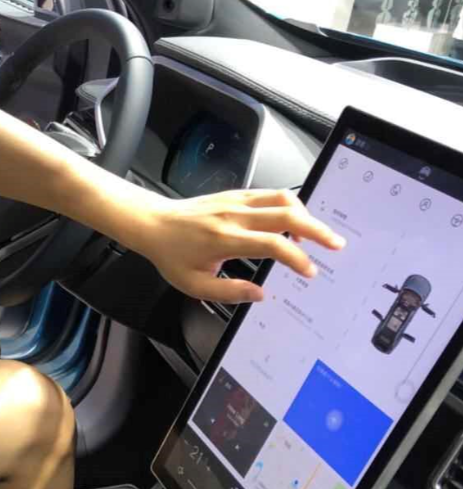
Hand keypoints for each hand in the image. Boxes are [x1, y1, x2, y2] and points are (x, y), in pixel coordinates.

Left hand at [132, 188, 346, 303]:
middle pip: (287, 214)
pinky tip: (294, 221)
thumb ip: (229, 292)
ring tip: (315, 234)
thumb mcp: (194, 285)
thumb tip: (260, 294)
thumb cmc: (171, 254)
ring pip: (282, 198)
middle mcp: (233, 216)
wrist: (153, 223)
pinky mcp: (236, 194)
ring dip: (306, 214)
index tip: (309, 271)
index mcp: (224, 239)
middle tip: (335, 244)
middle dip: (317, 229)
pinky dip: (289, 205)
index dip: (296, 258)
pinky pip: (270, 194)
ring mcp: (236, 201)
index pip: (272, 244)